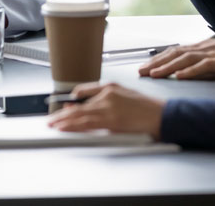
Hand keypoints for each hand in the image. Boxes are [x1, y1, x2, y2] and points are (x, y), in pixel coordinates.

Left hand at [48, 82, 164, 138]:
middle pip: (79, 106)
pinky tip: (67, 128)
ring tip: (54, 125)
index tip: (62, 107)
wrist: (162, 115)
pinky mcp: (113, 121)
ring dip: (65, 121)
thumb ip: (105, 97)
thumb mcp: (123, 93)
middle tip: (51, 119)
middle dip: (63, 113)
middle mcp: (106, 95)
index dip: (70, 101)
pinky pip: (89, 124)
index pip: (82, 91)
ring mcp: (109, 108)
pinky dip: (75, 126)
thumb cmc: (145, 107)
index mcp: (108, 87)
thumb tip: (87, 105)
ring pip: (81, 115)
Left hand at [138, 37, 214, 79]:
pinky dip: (190, 70)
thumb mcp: (212, 63)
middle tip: (142, 71)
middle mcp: (203, 49)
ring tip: (153, 74)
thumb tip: (178, 73)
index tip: (144, 67)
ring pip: (185, 58)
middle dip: (157, 62)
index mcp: (199, 49)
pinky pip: (204, 65)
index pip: (174, 52)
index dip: (158, 59)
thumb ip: (198, 68)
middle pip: (175, 53)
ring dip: (168, 66)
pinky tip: (178, 76)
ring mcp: (211, 54)